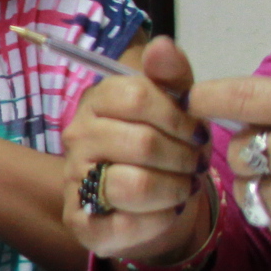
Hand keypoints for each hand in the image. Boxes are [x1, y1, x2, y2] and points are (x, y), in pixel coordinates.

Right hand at [60, 35, 212, 261]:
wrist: (154, 199)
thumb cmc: (165, 145)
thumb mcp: (176, 106)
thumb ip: (171, 75)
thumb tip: (161, 45)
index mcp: (97, 102)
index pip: (136, 95)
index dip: (178, 115)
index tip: (195, 131)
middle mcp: (78, 139)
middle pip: (141, 142)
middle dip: (183, 157)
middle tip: (193, 164)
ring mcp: (75, 181)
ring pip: (135, 185)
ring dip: (173, 189)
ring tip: (181, 187)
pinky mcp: (81, 223)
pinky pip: (125, 225)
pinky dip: (158, 221)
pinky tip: (165, 212)